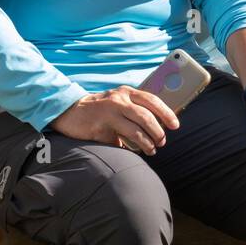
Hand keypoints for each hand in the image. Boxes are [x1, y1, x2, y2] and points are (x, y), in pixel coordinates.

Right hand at [51, 85, 179, 153]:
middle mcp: (119, 99)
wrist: (70, 112)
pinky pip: (120, 140)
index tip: (175, 125)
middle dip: (158, 131)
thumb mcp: (119, 103)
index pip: (152, 100)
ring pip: (135, 129)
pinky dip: (131, 148)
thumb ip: (135, 109)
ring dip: (147, 142)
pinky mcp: (100, 126)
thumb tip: (158, 125)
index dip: (166, 113)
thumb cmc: (100, 110)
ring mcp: (109, 112)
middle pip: (146, 116)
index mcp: (127, 92)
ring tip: (152, 150)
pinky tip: (136, 152)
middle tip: (162, 142)